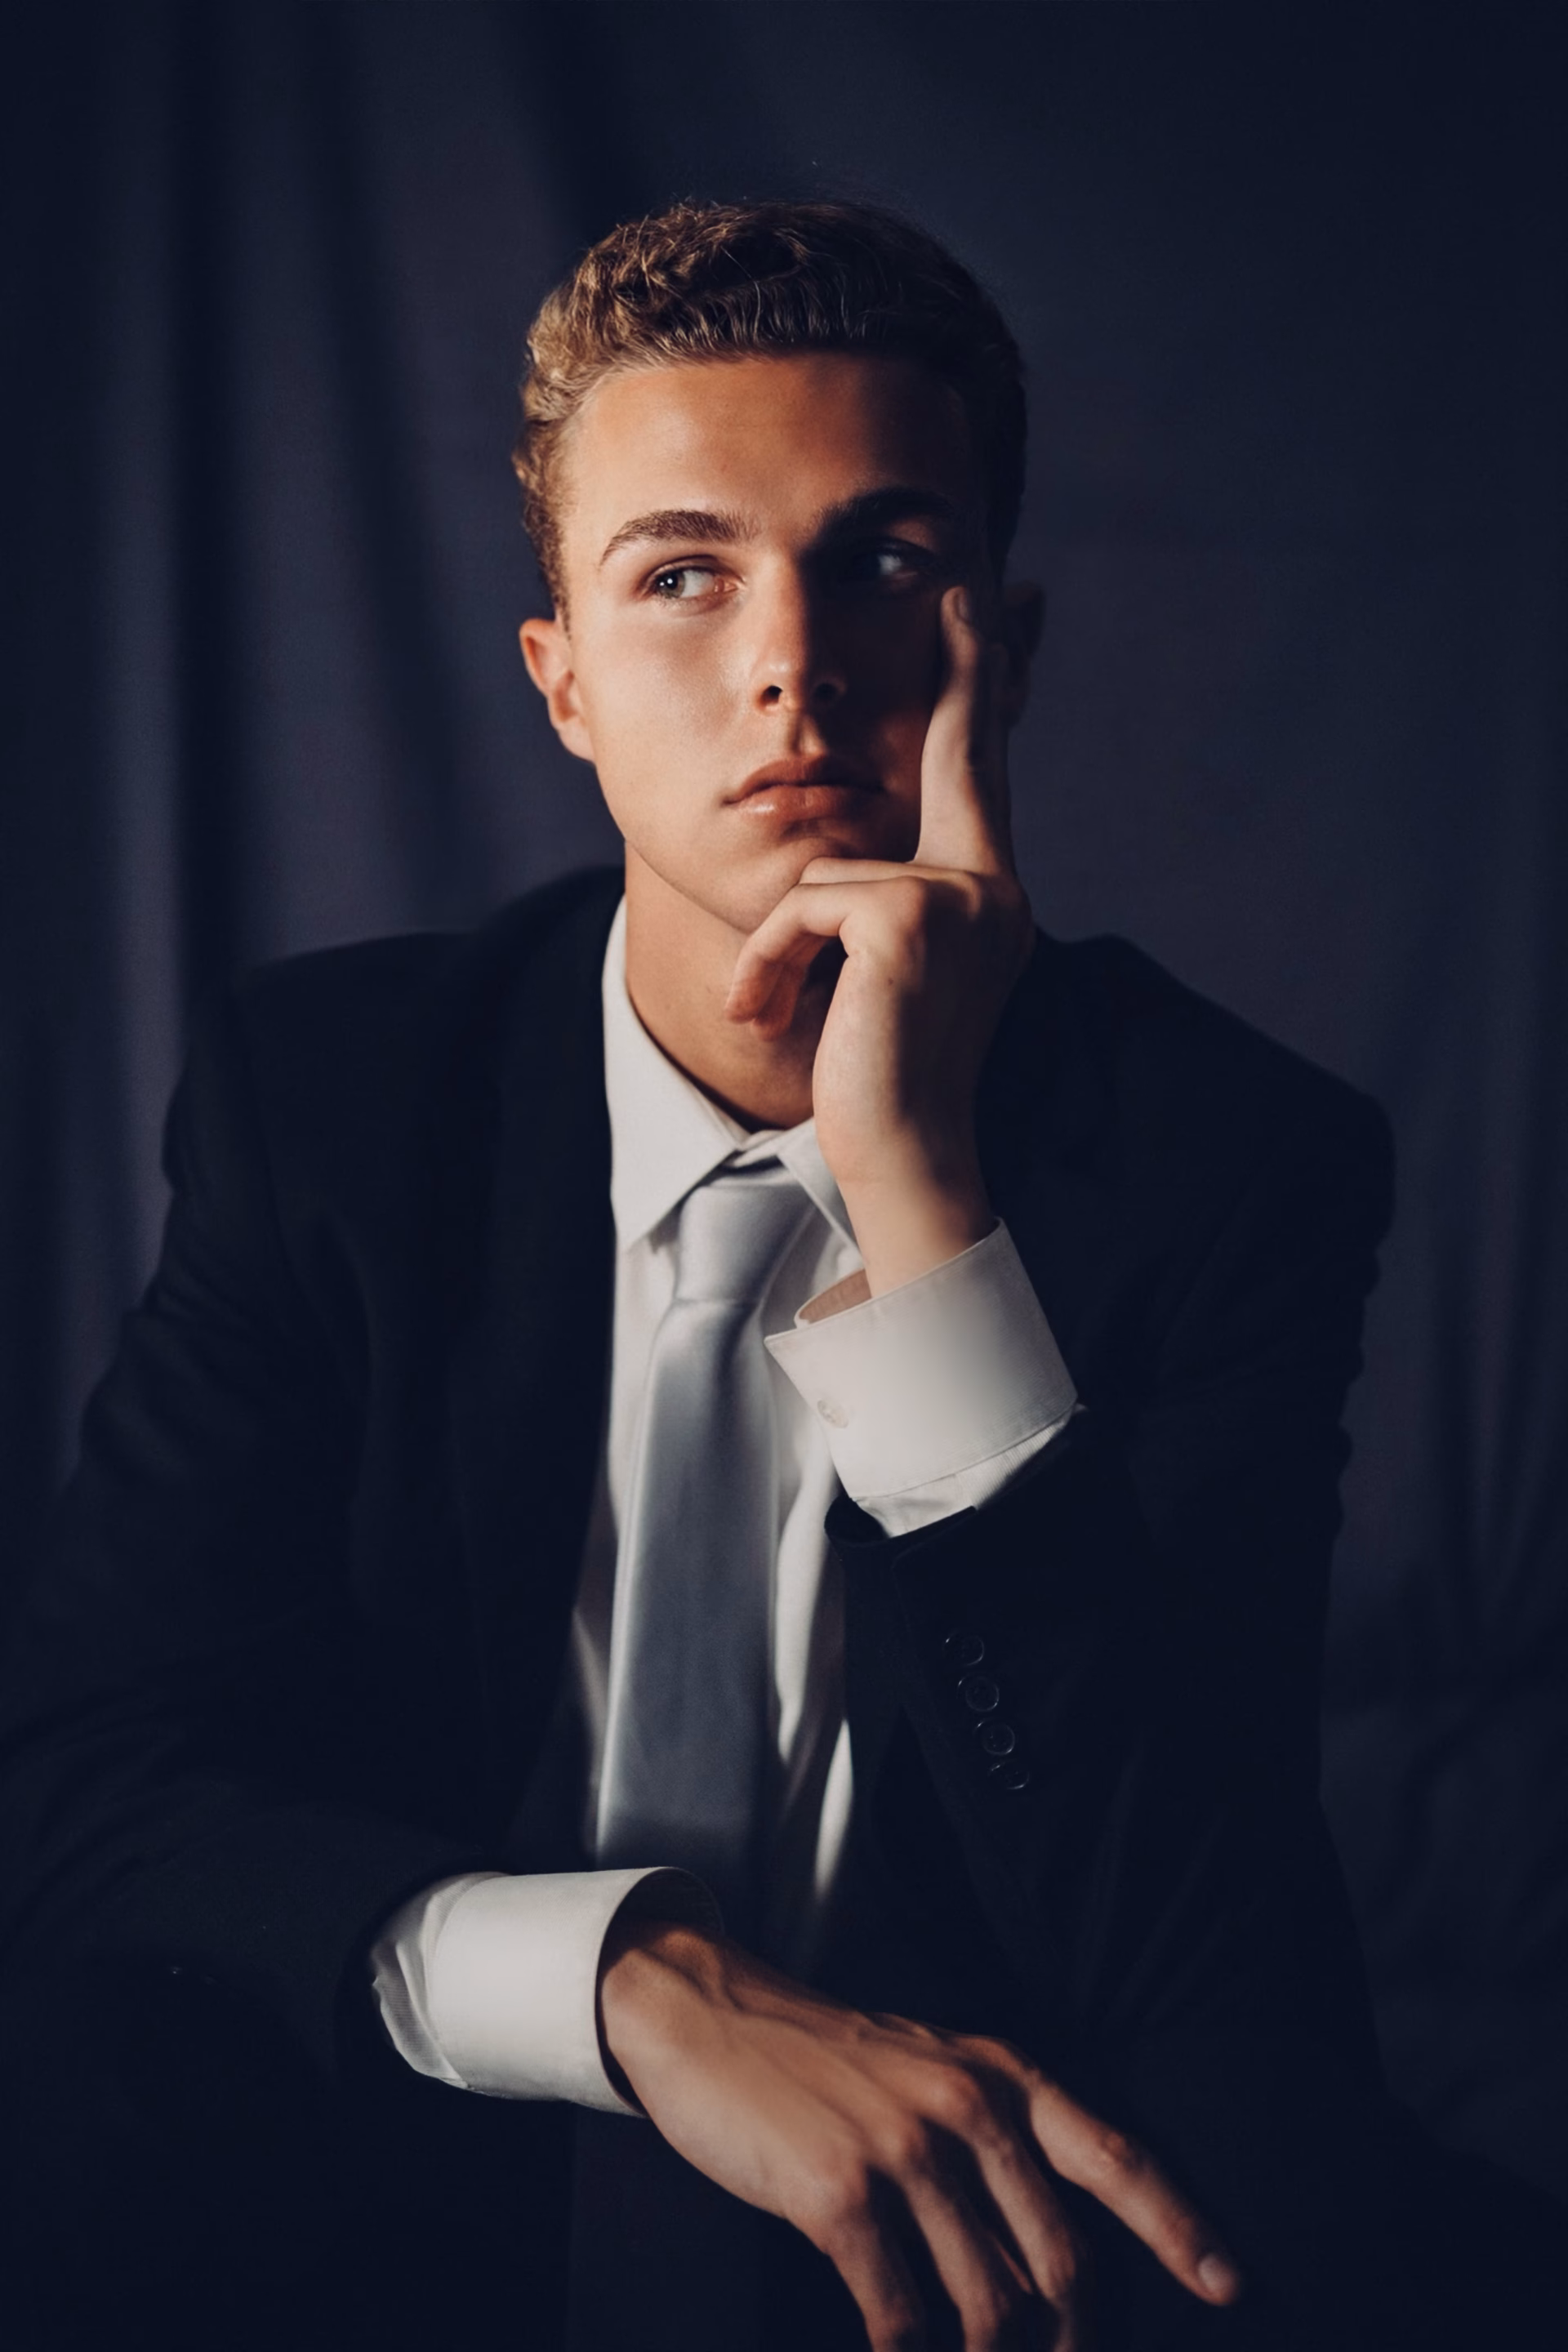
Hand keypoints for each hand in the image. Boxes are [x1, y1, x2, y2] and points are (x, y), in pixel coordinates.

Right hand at [600, 1919, 1242, 2351]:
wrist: (710, 2017)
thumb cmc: (826, 2061)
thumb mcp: (931, 2068)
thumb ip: (997, 2140)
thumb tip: (1052, 2260)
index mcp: (1000, 2074)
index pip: (1116, 2158)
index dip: (1179, 2229)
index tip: (1228, 2286)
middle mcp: (968, 2107)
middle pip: (1061, 2264)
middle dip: (1069, 2345)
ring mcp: (904, 2150)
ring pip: (989, 2306)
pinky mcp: (840, 2193)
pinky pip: (900, 2316)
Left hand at [724, 587, 1036, 1293]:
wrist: (898, 1155)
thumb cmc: (876, 1078)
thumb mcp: (877, 977)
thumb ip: (880, 907)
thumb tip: (846, 868)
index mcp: (990, 901)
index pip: (982, 776)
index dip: (980, 689)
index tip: (983, 608)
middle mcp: (993, 892)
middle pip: (956, 762)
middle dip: (970, 668)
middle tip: (971, 583)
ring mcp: (961, 904)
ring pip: (829, 869)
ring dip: (780, 947)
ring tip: (777, 1009)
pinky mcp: (907, 923)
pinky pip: (806, 904)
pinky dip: (770, 962)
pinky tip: (770, 1013)